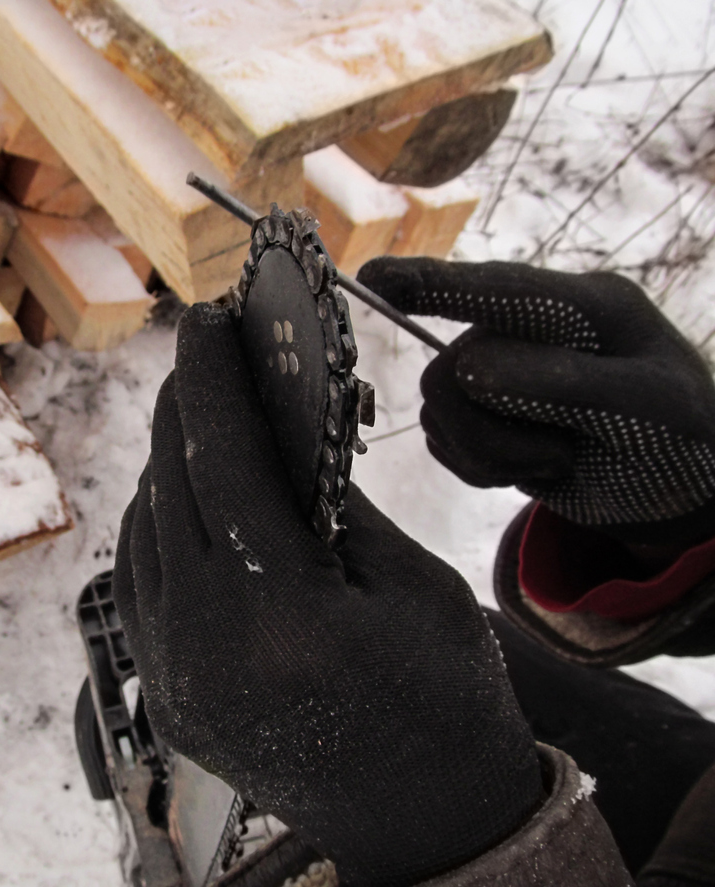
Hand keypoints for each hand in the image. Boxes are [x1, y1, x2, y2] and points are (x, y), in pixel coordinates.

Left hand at [113, 303, 541, 886]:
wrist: (420, 819)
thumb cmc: (445, 699)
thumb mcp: (413, 585)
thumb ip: (336, 503)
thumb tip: (284, 425)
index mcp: (285, 618)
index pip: (223, 465)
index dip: (210, 381)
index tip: (204, 321)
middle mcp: (210, 647)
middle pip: (170, 490)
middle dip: (182, 409)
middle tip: (200, 356)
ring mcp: (176, 678)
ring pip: (143, 533)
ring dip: (165, 466)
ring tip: (200, 421)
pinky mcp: (166, 695)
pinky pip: (137, 583)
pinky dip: (154, 527)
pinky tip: (183, 498)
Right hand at [358, 258, 714, 546]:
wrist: (678, 495)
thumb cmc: (682, 440)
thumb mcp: (645, 408)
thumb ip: (564, 382)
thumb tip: (469, 364)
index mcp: (581, 307)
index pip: (494, 288)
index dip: (428, 282)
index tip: (372, 280)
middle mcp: (529, 332)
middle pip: (450, 372)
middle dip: (492, 430)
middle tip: (556, 454)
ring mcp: (503, 372)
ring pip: (438, 413)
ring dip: (494, 455)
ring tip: (557, 460)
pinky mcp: (484, 413)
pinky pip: (443, 442)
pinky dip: (485, 470)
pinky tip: (536, 466)